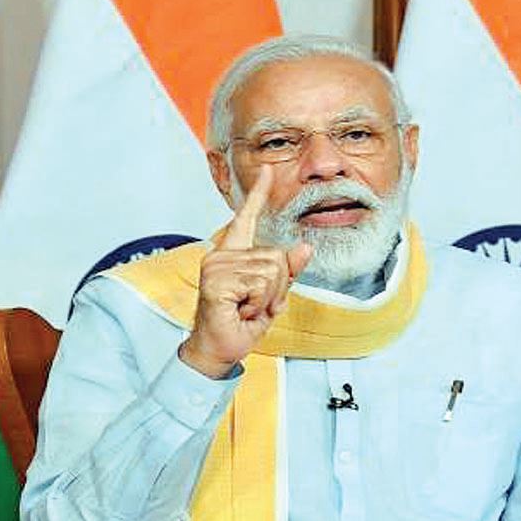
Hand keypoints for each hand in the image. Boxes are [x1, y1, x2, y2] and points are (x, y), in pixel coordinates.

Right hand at [180, 165, 312, 377]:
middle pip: (277, 257)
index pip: (246, 218)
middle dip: (276, 288)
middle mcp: (222, 255)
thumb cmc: (239, 324)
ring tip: (245, 308)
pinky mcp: (216, 281)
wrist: (219, 349)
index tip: (266, 171)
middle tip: (253, 305)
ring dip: (266, 298)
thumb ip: (286, 272)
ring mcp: (217, 266)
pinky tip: (239, 311)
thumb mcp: (271, 296)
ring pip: (271, 272)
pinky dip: (257, 304)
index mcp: (234, 254)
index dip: (257, 194)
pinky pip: (260, 285)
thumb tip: (304, 248)